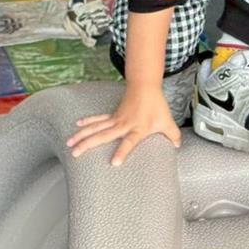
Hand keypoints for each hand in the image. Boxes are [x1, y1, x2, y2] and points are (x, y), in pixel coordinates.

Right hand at [66, 84, 180, 165]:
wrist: (145, 86)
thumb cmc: (156, 105)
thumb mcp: (167, 121)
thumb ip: (172, 134)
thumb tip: (178, 146)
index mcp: (138, 128)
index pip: (130, 142)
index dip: (122, 151)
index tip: (114, 162)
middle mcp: (124, 125)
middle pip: (104, 135)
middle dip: (89, 144)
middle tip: (76, 153)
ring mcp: (116, 119)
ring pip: (96, 128)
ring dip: (82, 135)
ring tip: (70, 143)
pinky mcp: (112, 116)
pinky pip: (97, 120)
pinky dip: (87, 122)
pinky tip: (76, 125)